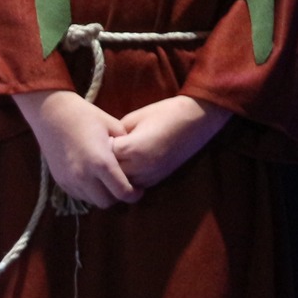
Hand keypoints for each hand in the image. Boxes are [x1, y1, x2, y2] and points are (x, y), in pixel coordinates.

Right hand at [14, 90, 139, 207]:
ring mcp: (70, 180)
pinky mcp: (60, 181)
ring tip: (109, 182)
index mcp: (101, 162)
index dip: (134, 195)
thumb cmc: (86, 116)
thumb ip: (126, 145)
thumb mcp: (113, 126)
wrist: (51, 114)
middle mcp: (84, 176)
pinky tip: (94, 179)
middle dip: (118, 197)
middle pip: (107, 202)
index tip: (139, 190)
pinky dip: (89, 192)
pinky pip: (79, 195)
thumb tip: (135, 158)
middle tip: (125, 186)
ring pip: (92, 201)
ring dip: (103, 195)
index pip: (122, 192)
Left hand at [111, 96, 230, 187]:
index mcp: (132, 148)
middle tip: (102, 152)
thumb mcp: (135, 118)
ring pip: (121, 184)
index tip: (99, 139)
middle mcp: (139, 166)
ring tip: (115, 160)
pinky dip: (129, 178)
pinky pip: (135, 185)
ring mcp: (150, 175)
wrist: (197, 119)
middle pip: (109, 174)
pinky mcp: (158, 179)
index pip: (103, 155)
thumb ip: (117, 134)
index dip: (100, 147)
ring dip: (116, 174)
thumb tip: (105, 144)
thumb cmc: (165, 112)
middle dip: (105, 164)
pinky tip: (129, 166)